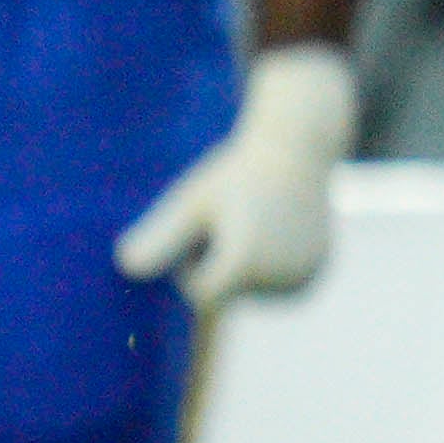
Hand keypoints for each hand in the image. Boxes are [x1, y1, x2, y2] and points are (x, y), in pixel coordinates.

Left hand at [117, 44, 353, 312]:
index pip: (200, 294)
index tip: (201, 228)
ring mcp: (302, 279)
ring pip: (252, 292)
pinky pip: (277, 287)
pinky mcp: (317, 276)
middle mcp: (279, 279)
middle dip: (219, 265)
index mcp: (244, 264)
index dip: (191, 264)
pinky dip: (268, 268)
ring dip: (243, 267)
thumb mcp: (192, 202)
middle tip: (233, 220)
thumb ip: (161, 237)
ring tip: (256, 223)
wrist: (298, 148)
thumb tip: (127, 269)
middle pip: (228, 294)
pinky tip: (275, 231)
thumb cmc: (236, 172)